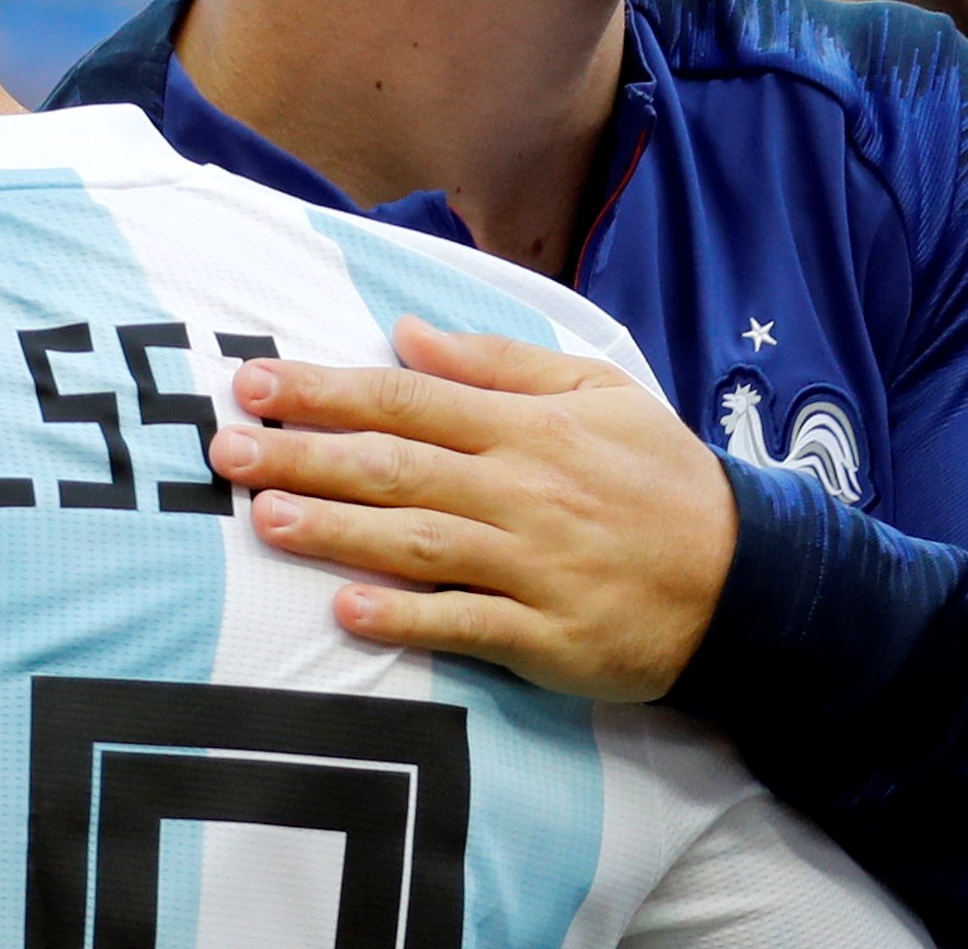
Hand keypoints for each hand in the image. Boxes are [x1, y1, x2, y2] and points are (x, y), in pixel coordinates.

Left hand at [206, 316, 737, 700]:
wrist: (743, 579)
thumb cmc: (657, 477)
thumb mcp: (595, 391)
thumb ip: (500, 361)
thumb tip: (409, 331)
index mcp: (527, 426)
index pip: (408, 398)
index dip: (326, 389)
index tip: (255, 382)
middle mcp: (521, 490)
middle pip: (395, 466)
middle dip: (304, 453)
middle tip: (225, 447)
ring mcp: (531, 565)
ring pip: (416, 541)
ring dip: (335, 529)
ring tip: (262, 517)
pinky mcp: (543, 636)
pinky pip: (464, 624)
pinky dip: (405, 618)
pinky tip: (345, 612)